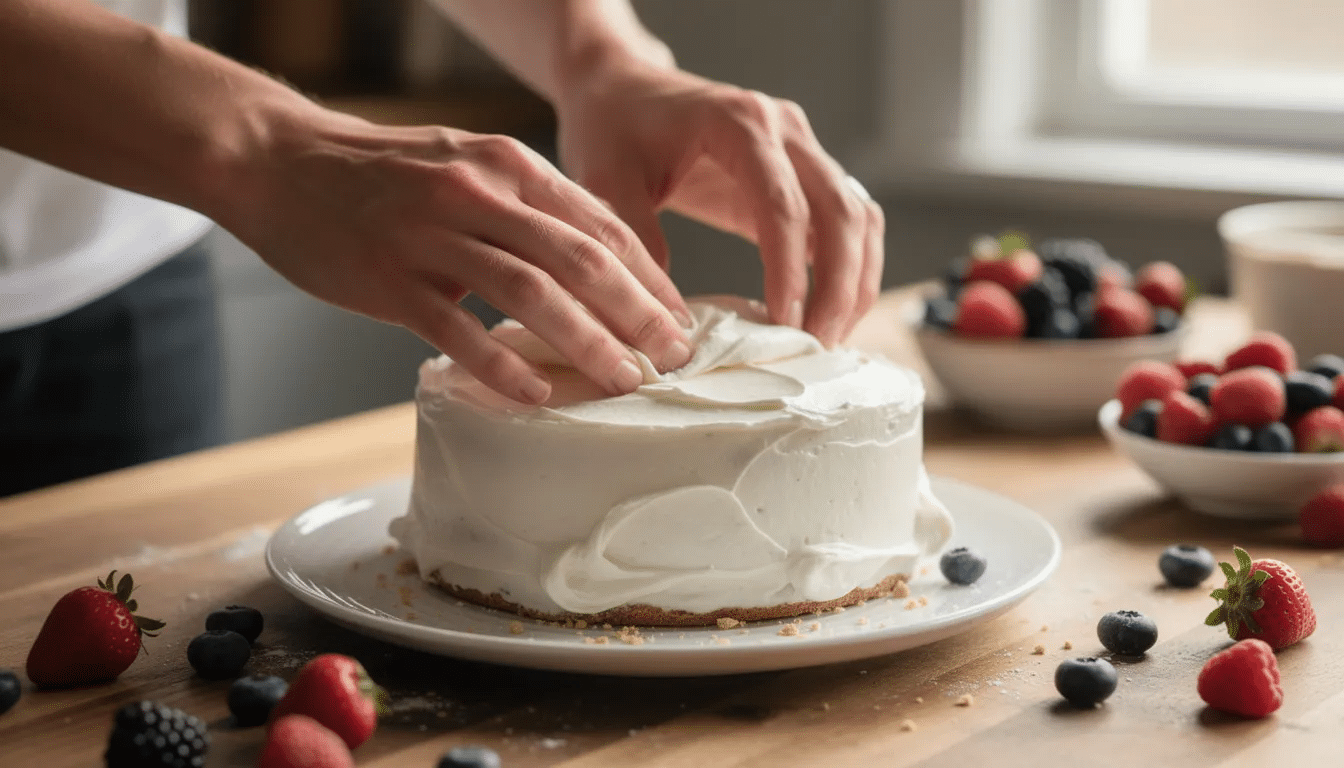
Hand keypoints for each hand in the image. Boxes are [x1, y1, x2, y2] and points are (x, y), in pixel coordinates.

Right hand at [224, 111, 692, 404]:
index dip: (651, 276)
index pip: (603, 225)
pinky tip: (535, 394)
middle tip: (673, 357)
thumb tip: (594, 264)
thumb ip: (528, 207)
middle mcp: (481, 194)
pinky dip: (502, 366)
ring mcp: (434, 235)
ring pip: (531, 294)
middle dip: (638, 314)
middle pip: (582, 259)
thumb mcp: (469, 165)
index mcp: (510, 167)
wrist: (281, 161)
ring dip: (587, 343)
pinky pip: (458, 330)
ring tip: (623, 381)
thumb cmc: (384, 174)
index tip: (680, 318)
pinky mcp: (391, 279)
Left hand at [553, 62, 884, 346]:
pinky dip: (850, 269)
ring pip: (859, 218)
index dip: (790, 269)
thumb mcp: (605, 180)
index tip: (784, 323)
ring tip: (827, 339)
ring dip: (855, 282)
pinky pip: (848, 222)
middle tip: (816, 346)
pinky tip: (828, 313)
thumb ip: (637, 241)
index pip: (783, 204)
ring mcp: (803, 149)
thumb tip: (673, 318)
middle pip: (842, 211)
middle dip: (838, 286)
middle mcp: (785, 129)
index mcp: (739, 122)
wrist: (623, 88)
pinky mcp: (804, 174)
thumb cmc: (613, 127)